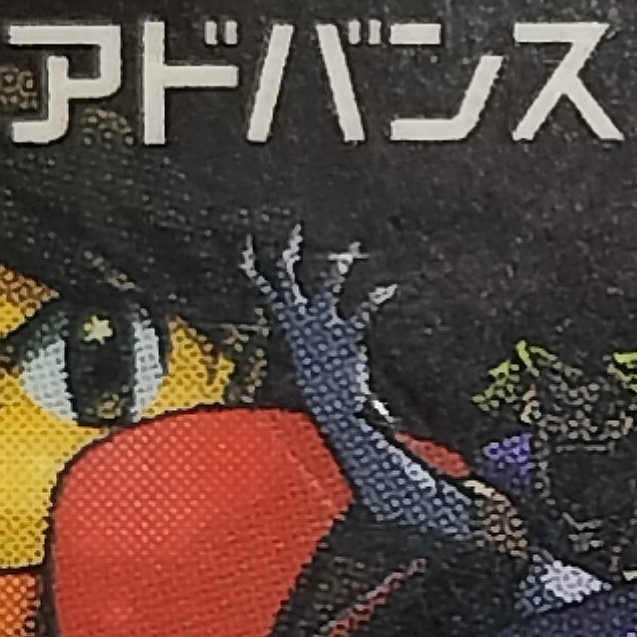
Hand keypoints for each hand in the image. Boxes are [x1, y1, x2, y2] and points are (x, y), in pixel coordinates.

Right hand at [245, 228, 396, 429]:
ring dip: (337, 268)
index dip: (253, 265)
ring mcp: (323, 327)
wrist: (332, 406)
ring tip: (351, 249)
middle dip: (289, 253)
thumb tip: (304, 320)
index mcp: (292, 323)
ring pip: (326, 288)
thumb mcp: (313, 356)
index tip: (247, 243)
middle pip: (287, 279)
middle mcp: (302, 321)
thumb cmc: (325, 382)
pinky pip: (361, 312)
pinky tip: (389, 288)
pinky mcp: (345, 337)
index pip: (266, 287)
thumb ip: (313, 339)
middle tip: (296, 229)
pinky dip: (374, 299)